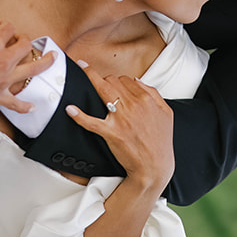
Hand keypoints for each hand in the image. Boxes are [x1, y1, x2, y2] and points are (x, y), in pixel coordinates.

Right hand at [0, 9, 54, 113]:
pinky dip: (25, 106)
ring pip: (32, 70)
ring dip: (45, 62)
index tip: (0, 27)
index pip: (8, 28)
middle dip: (25, 39)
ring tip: (53, 58)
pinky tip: (33, 106)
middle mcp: (3, 60)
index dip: (4, 25)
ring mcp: (3, 79)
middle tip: (22, 39)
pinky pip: (16, 103)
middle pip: (25, 45)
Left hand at [65, 75, 174, 191]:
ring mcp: (121, 118)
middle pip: (112, 80)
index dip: (117, 80)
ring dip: (90, 78)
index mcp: (146, 99)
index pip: (126, 79)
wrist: (155, 166)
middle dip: (105, 79)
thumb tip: (137, 81)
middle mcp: (133, 105)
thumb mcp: (165, 112)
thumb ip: (153, 93)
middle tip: (100, 84)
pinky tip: (71, 109)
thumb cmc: (160, 142)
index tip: (112, 82)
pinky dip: (79, 115)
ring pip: (102, 88)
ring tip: (81, 70)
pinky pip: (91, 121)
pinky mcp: (111, 132)